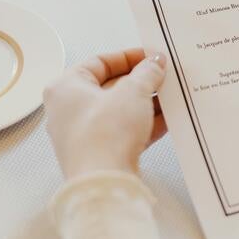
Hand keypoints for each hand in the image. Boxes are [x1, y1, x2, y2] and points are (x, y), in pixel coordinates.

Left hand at [43, 48, 167, 178]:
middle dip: (141, 81)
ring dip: (146, 102)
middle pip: (111, 86)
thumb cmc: (106, 132)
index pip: (100, 62)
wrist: (104, 182)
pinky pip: (124, 132)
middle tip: (165, 76)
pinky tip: (169, 119)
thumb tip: (155, 63)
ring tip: (171, 96)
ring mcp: (83, 134)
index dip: (129, 57)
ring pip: (120, 110)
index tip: (152, 57)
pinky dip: (145, 124)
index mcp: (66, 87)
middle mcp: (69, 110)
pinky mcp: (100, 153)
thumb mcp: (133, 91)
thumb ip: (147, 72)